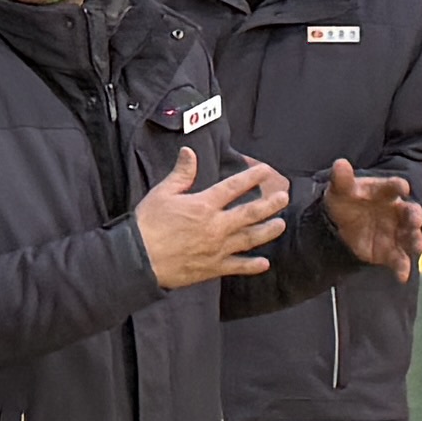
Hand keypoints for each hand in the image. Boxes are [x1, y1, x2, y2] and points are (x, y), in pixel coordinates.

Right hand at [134, 146, 291, 291]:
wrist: (138, 258)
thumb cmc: (147, 225)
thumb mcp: (162, 193)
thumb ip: (181, 174)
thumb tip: (189, 152)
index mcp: (204, 205)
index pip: (233, 187)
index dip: (251, 177)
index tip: (265, 171)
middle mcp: (216, 226)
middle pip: (250, 213)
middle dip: (269, 204)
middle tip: (283, 198)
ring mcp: (216, 248)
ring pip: (249, 239)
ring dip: (267, 232)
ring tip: (281, 225)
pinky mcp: (212, 268)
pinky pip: (237, 267)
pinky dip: (252, 266)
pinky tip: (264, 263)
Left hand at [323, 161, 421, 280]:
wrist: (340, 226)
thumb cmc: (346, 201)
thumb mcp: (340, 190)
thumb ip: (342, 179)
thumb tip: (340, 163)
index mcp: (385, 192)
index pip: (394, 187)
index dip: (398, 187)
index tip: (402, 187)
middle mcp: (396, 211)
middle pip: (410, 212)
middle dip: (414, 215)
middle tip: (416, 219)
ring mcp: (396, 232)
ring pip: (410, 236)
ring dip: (415, 240)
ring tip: (418, 246)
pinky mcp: (391, 251)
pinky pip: (400, 260)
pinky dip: (403, 268)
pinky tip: (402, 276)